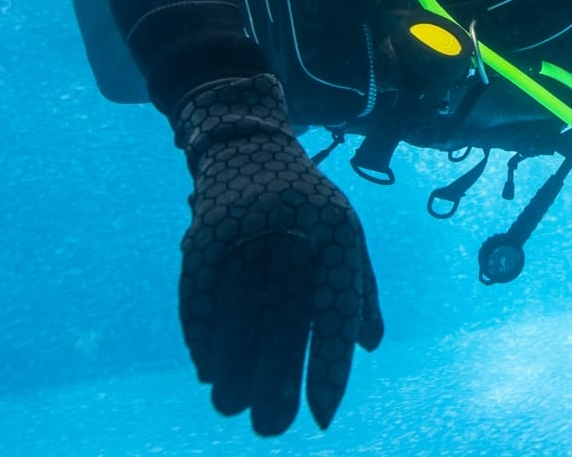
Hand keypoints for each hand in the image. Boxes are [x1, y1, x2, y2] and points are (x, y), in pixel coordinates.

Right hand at [173, 76, 383, 434]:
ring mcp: (247, 236)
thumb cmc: (306, 200)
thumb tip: (368, 347)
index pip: (335, 314)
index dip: (328, 368)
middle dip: (275, 381)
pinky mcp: (205, 237)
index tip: (323, 415)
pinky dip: (203, 335)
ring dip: (234, 368)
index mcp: (335, 237)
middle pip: (284, 325)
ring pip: (241, 317)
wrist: (248, 144)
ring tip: (231, 406)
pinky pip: (203, 296)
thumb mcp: (345, 234)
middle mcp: (294, 238)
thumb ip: (360, 292)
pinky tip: (207, 368)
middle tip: (271, 427)